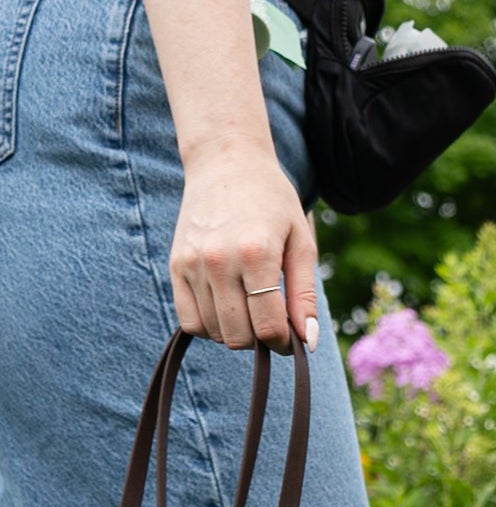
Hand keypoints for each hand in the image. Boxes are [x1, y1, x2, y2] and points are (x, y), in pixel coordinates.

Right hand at [170, 134, 318, 354]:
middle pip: (239, 336)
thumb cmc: (273, 202)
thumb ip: (305, 295)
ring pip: (215, 332)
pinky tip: (228, 310)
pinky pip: (189, 321)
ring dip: (237, 333)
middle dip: (262, 340)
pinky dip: (210, 327)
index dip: (285, 343)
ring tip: (252, 310)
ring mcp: (192, 264)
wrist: (226, 163)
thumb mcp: (301, 243)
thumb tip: (309, 342)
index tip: (293, 338)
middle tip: (274, 322)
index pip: (269, 326)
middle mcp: (219, 261)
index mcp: (256, 254)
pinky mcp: (176, 265)